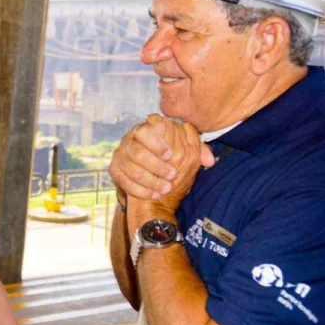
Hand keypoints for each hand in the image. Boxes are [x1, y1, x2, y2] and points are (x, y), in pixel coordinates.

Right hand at [125, 118, 205, 232]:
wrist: (148, 183)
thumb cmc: (169, 163)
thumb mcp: (184, 154)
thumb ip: (197, 152)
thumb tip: (210, 160)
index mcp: (146, 129)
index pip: (146, 129)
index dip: (157, 141)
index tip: (169, 154)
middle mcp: (130, 140)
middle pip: (136, 149)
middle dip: (154, 163)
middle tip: (171, 174)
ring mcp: (120, 155)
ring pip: (130, 166)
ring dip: (149, 179)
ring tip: (165, 188)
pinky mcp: (114, 170)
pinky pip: (123, 180)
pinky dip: (139, 189)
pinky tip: (153, 194)